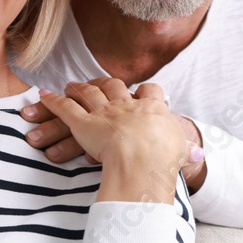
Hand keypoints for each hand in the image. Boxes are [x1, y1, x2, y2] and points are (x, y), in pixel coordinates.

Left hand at [40, 79, 202, 203]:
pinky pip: (65, 108)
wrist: (144, 159)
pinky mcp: (83, 122)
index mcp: (153, 110)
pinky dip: (51, 101)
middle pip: (115, 86)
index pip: (151, 92)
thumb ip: (188, 152)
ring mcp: (105, 111)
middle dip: (106, 83)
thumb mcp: (182, 153)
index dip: (146, 92)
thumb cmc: (165, 158)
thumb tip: (200, 156)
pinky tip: (42, 95)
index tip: (142, 92)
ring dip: (78, 88)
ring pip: (88, 93)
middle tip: (99, 83)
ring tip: (71, 85)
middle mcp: (127, 105)